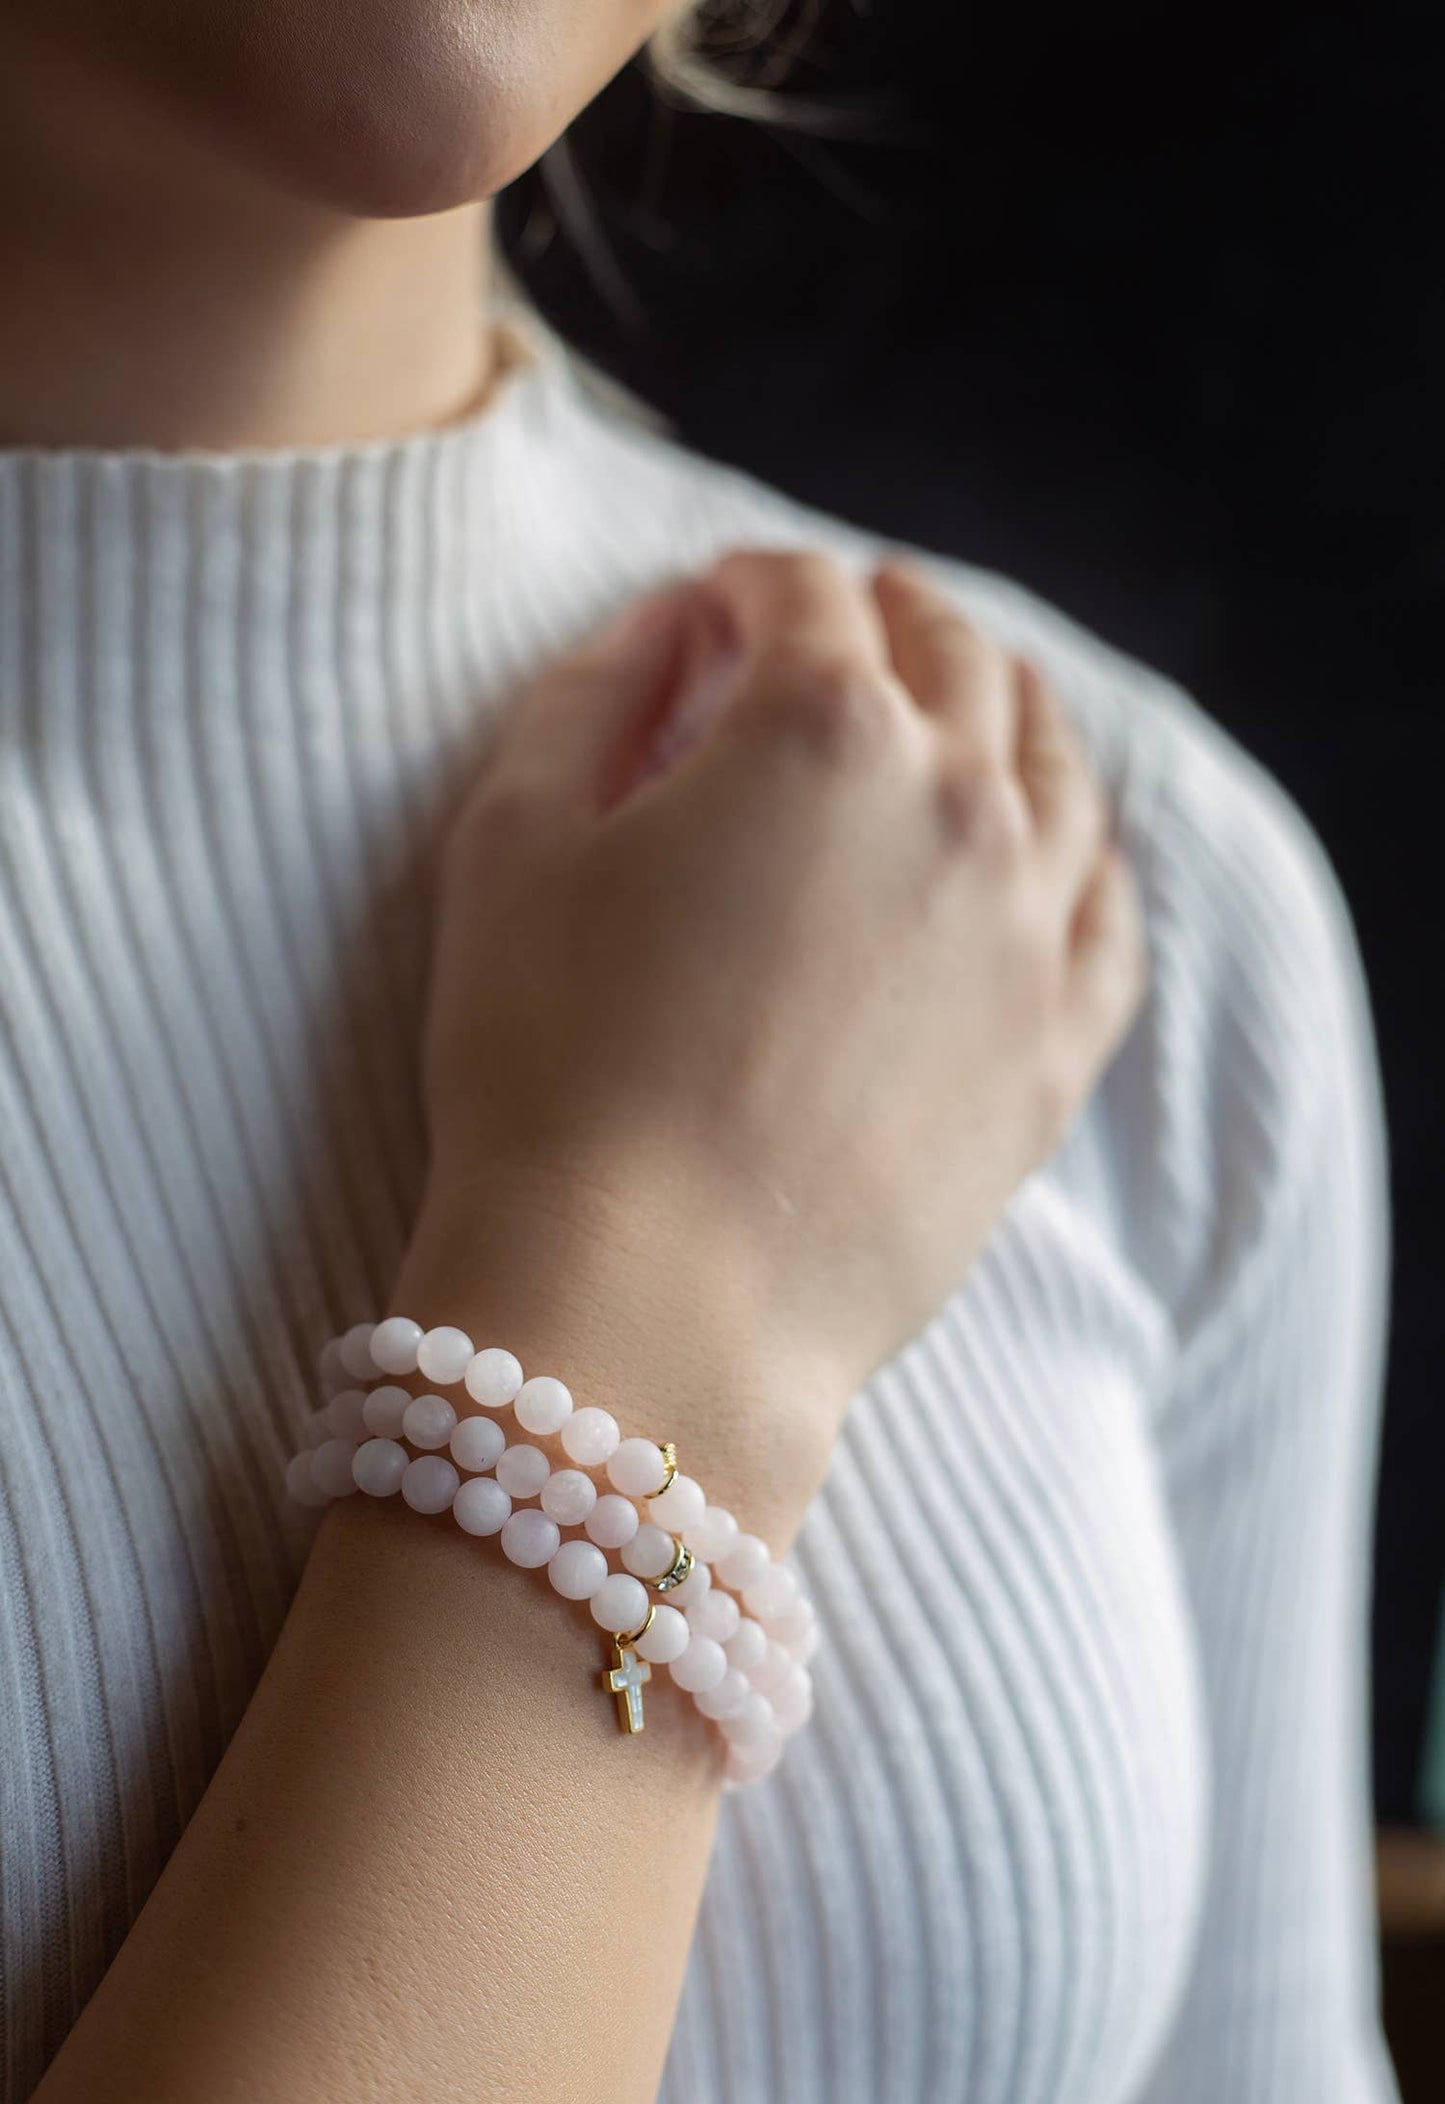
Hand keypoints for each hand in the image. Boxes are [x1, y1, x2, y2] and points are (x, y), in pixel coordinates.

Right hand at [404, 551, 1143, 1532]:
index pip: (800, 596)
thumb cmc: (550, 1066)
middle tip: (849, 611)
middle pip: (949, 656)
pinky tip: (1057, 847)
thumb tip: (672, 625)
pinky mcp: (1055, 1054)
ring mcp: (1028, 932)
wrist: (647, 1302)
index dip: (746, 581)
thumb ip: (593, 691)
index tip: (715, 600)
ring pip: (1053, 768)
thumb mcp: (513, 841)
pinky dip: (1082, 855)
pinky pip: (1106, 918)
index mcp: (823, 727)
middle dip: (888, 613)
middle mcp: (959, 804)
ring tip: (970, 691)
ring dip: (1004, 702)